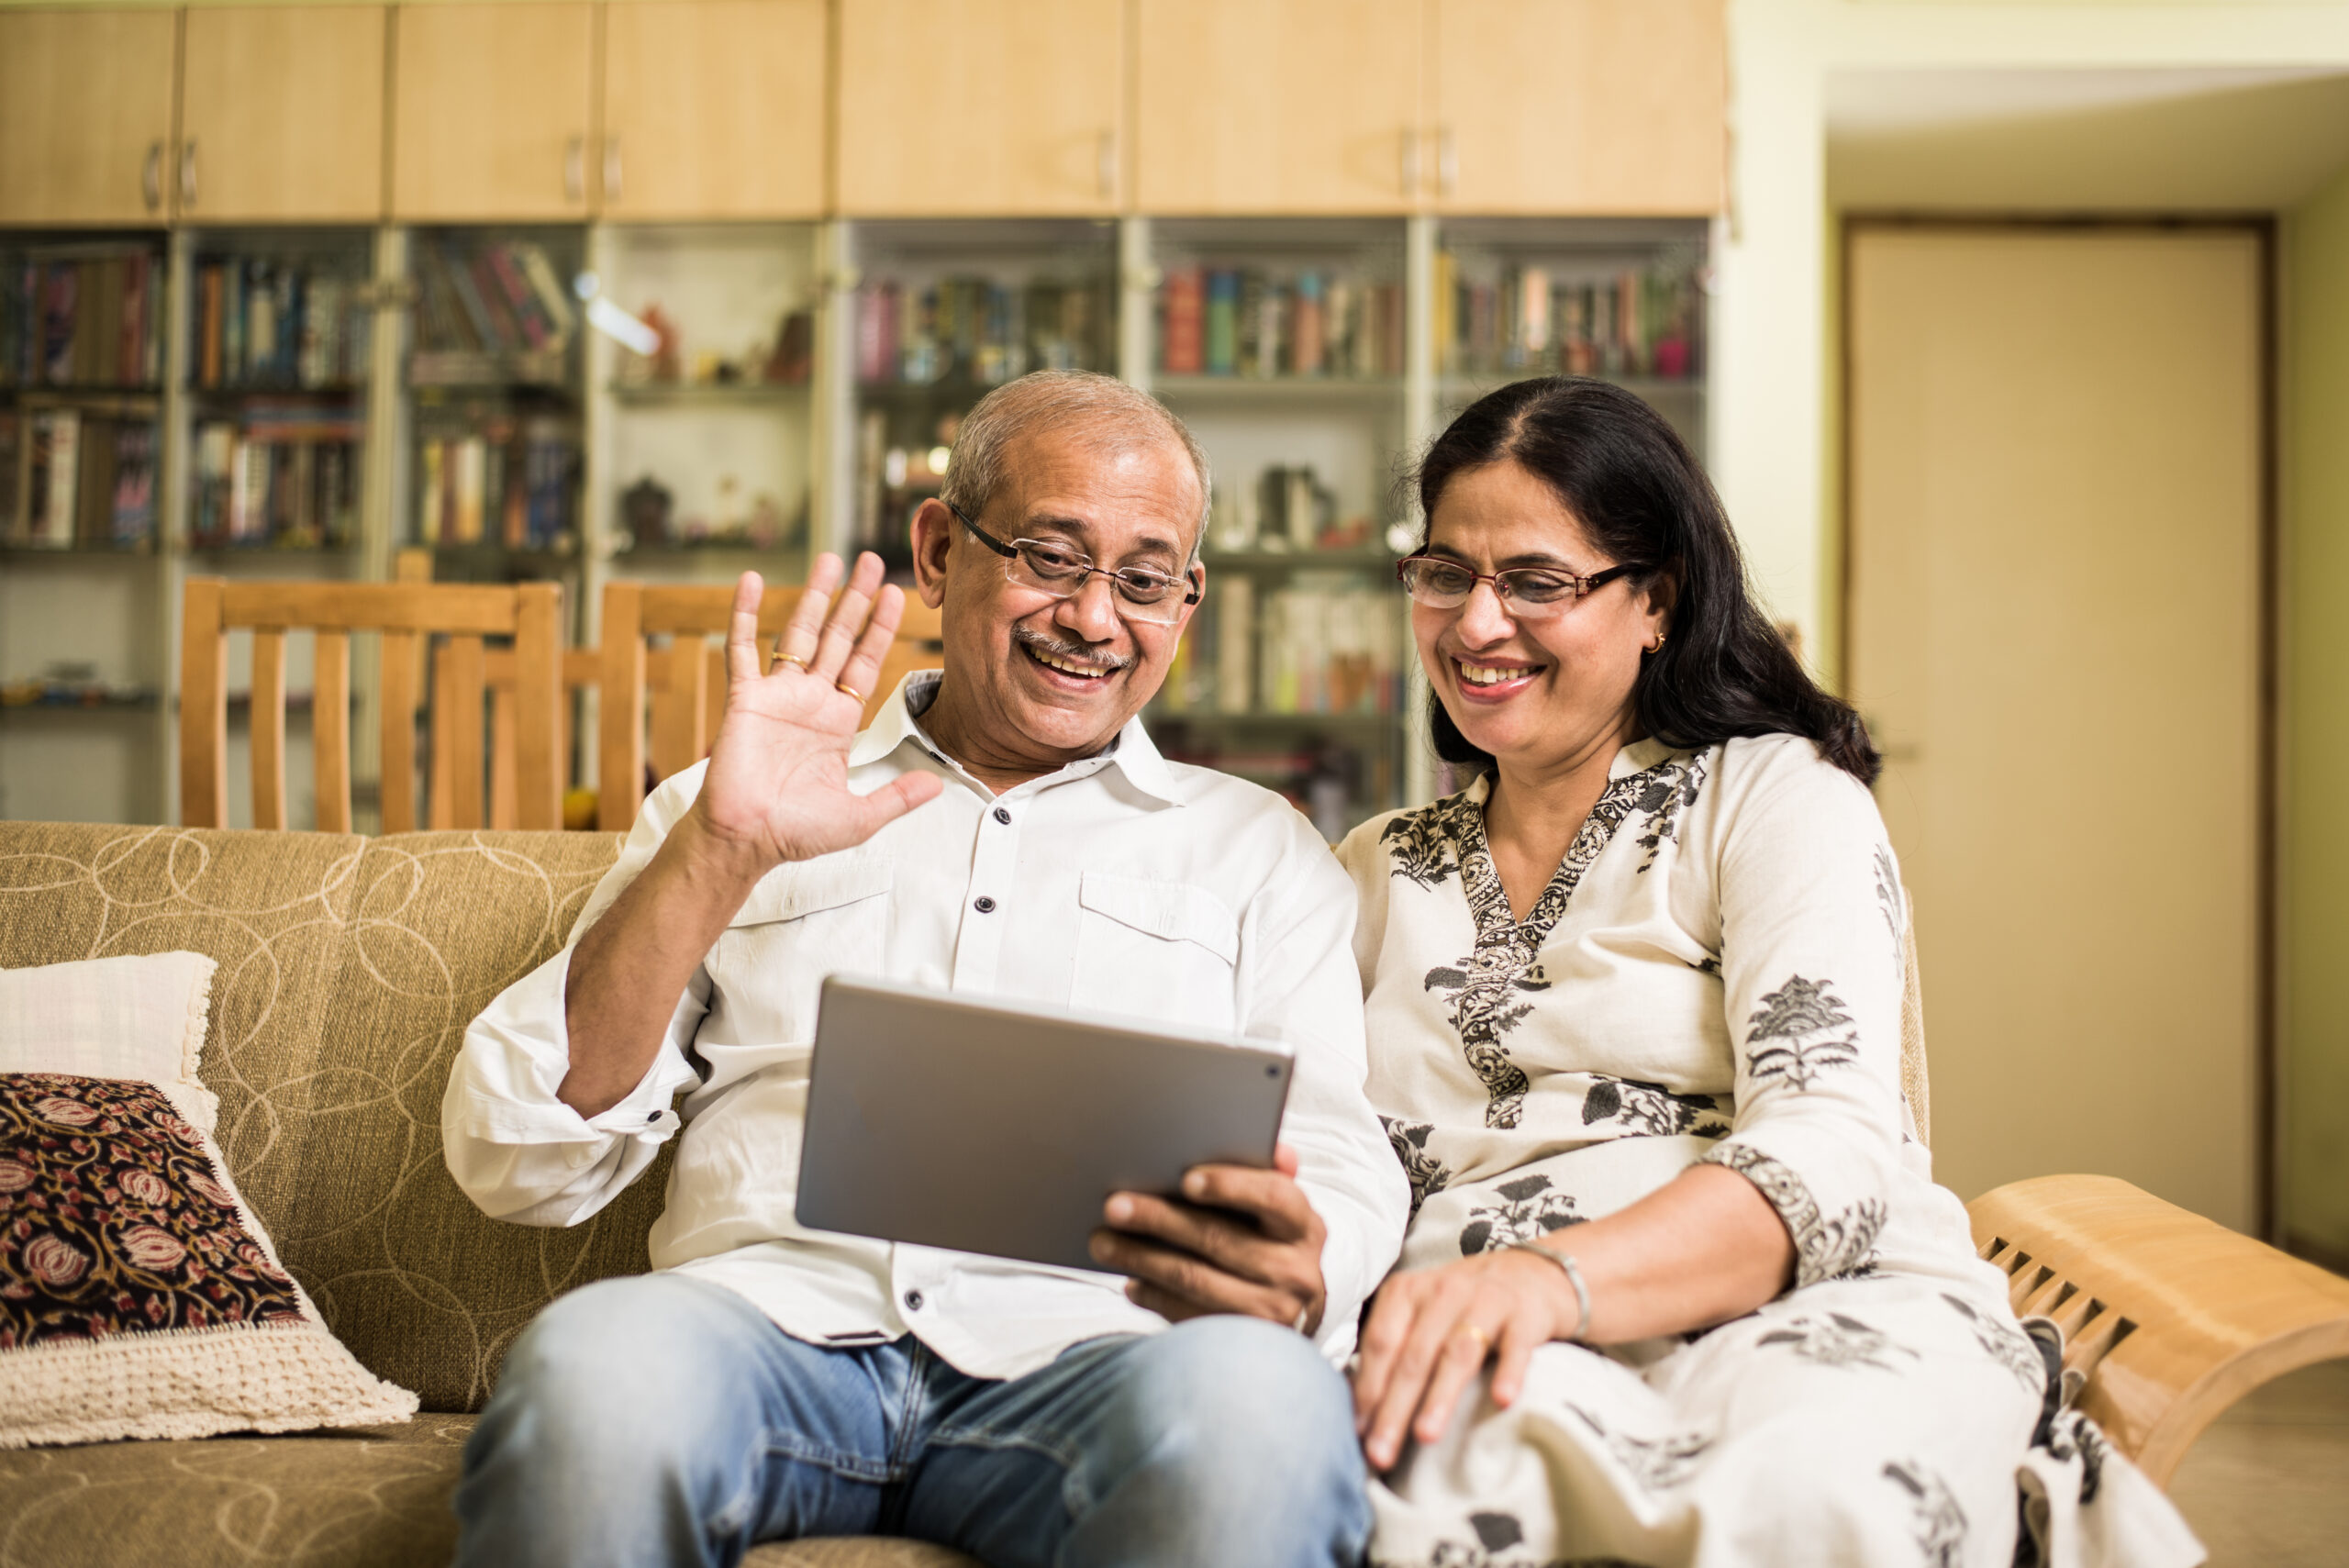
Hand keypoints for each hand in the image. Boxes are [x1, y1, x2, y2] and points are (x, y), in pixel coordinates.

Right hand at [689, 558, 943, 871]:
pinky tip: (750, 581)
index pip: (865, 663)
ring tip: (829, 559)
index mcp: (839, 721)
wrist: (746, 841)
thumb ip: (897, 797)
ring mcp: (777, 696)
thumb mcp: (860, 817)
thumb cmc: (796, 832)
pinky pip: (741, 650)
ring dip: (813, 597)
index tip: (897, 595)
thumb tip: (936, 785)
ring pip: (797, 633)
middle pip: (838, 638)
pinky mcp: (744, 699)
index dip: (881, 629)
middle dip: (855, 600)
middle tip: (871, 560)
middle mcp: (810, 701)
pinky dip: (743, 615)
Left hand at [1088, 1143, 1327, 1334]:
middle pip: (1218, 1238)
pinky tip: (1130, 1280)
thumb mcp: (1282, 1213)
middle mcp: (1295, 1271)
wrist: (1293, 1314)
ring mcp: (1271, 1311)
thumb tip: (1279, 1151)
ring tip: (1102, 1241)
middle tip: (1114, 1205)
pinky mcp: (1241, 1339)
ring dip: (1141, 1257)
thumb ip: (1270, 1177)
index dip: (1230, 1185)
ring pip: (1193, 1278)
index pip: (1274, 1197)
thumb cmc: (1273, 1245)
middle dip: (1159, 1218)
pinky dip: (1153, 1295)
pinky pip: (1187, 1314)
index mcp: (1304, 1226)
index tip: (1185, 1179)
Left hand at [1351, 1245, 1582, 1471]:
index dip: (1368, 1388)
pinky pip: (1516, 1347)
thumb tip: (1360, 1415)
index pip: (1381, 1344)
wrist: (1528, 1273)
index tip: (1359, 1434)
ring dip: (1439, 1396)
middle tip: (1382, 1453)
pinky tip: (1502, 1400)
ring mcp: (1486, 1302)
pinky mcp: (1525, 1316)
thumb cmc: (1460, 1306)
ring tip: (1426, 1436)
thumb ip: (1391, 1351)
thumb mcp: (1419, 1314)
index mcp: (1407, 1292)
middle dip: (1394, 1408)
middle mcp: (1443, 1292)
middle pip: (1413, 1356)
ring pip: (1458, 1353)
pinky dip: (1509, 1372)